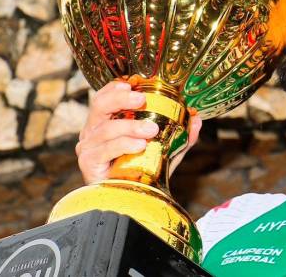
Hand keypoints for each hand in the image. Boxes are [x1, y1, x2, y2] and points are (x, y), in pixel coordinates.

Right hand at [76, 80, 202, 183]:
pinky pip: (106, 149)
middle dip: (120, 99)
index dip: (115, 88)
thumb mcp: (163, 151)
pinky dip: (124, 145)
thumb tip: (197, 119)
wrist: (129, 202)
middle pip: (99, 106)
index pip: (105, 97)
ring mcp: (88, 147)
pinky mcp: (88, 164)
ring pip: (107, 129)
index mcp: (105, 123)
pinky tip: (139, 146)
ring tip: (151, 130)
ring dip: (130, 126)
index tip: (132, 83)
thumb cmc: (139, 173)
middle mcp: (92, 132)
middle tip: (142, 99)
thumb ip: (180, 136)